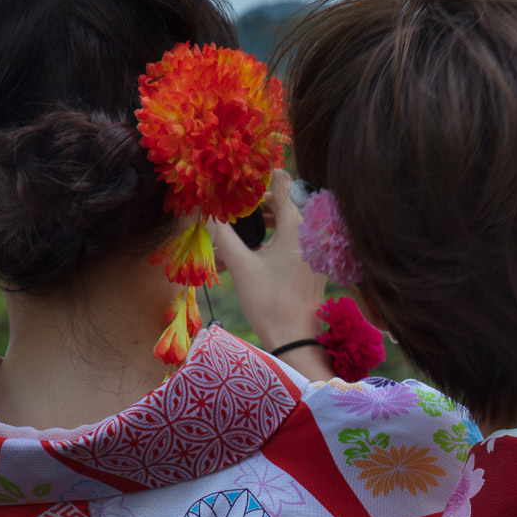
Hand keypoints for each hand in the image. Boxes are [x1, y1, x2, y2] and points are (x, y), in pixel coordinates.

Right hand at [210, 170, 334, 379]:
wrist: (295, 339)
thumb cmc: (269, 302)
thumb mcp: (240, 265)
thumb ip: (221, 233)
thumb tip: (202, 209)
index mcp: (297, 225)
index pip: (281, 183)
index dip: (257, 177)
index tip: (235, 178)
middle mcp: (311, 232)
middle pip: (279, 204)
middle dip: (251, 206)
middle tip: (226, 207)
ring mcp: (314, 249)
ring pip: (282, 225)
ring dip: (257, 227)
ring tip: (229, 233)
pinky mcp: (312, 263)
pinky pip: (290, 243)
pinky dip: (268, 244)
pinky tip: (242, 255)